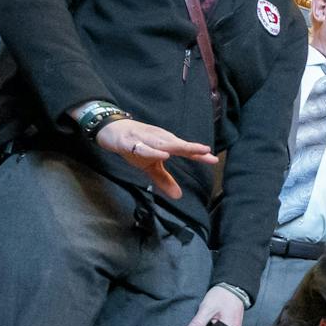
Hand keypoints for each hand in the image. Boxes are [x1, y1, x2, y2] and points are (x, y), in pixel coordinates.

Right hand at [95, 119, 216, 200]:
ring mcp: (143, 139)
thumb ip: (164, 179)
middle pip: (176, 144)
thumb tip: (178, 196)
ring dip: (176, 146)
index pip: (184, 150)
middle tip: (206, 152)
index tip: (214, 159)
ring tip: (190, 150)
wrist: (110, 129)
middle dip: (191, 148)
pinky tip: (162, 154)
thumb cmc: (134, 145)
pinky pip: (142, 147)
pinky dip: (152, 151)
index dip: (198, 154)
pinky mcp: (129, 142)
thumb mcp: (149, 165)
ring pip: (161, 143)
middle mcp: (157, 138)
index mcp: (164, 143)